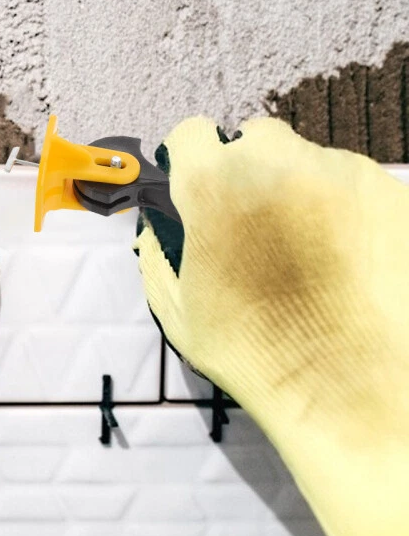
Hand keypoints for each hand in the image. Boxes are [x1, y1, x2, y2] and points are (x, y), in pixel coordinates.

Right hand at [133, 116, 408, 535]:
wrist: (371, 399)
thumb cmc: (261, 363)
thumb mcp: (184, 317)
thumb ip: (159, 262)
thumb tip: (151, 234)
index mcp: (216, 186)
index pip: (191, 135)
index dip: (190, 161)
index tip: (197, 187)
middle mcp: (280, 164)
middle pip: (254, 142)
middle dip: (250, 178)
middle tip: (258, 234)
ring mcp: (347, 176)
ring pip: (311, 165)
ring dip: (303, 198)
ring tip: (313, 262)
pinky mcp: (399, 197)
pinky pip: (362, 191)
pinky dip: (354, 216)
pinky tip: (356, 271)